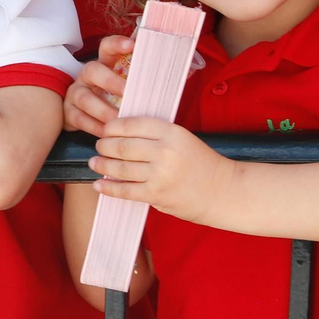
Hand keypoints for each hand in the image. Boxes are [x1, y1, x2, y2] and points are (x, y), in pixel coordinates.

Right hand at [64, 36, 133, 135]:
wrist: (83, 115)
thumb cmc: (113, 99)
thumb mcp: (123, 86)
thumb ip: (138, 82)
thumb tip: (166, 80)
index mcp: (103, 64)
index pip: (107, 47)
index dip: (117, 44)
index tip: (132, 45)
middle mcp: (87, 75)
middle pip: (93, 70)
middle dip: (110, 82)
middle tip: (127, 92)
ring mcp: (76, 92)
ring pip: (85, 98)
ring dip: (103, 110)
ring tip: (117, 119)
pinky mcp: (68, 111)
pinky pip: (79, 118)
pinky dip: (94, 126)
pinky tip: (107, 132)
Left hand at [89, 117, 232, 225]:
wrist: (223, 191)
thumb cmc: (202, 163)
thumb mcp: (183, 139)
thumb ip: (156, 135)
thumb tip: (121, 133)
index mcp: (171, 132)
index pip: (131, 124)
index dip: (112, 127)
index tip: (105, 130)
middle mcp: (164, 151)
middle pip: (122, 145)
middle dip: (104, 146)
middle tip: (98, 146)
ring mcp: (160, 174)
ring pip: (120, 167)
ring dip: (102, 165)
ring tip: (94, 162)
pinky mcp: (157, 194)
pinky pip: (125, 189)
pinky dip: (109, 187)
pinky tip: (99, 184)